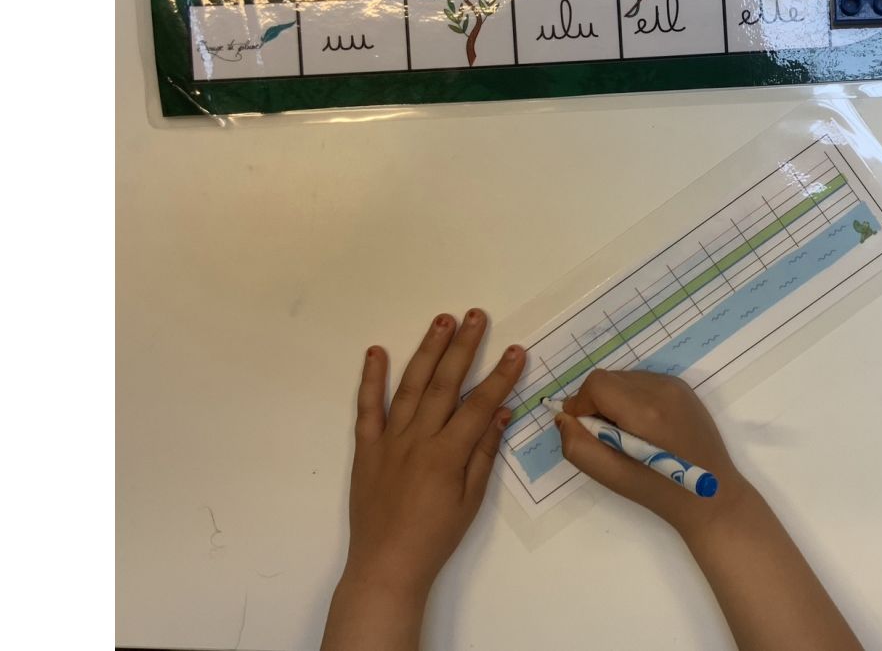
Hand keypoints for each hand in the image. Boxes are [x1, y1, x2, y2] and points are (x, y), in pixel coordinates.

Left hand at [322, 309, 526, 650]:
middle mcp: (418, 439)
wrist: (386, 565)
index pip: (479, 405)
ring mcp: (388, 440)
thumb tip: (501, 412)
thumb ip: (483, 454)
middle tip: (476, 315)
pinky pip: (367, 407)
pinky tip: (376, 352)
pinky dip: (371, 379)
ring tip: (441, 321)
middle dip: (463, 347)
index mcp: (447, 454)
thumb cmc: (435, 537)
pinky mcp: (365, 447)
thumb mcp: (471, 501)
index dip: (501, 376)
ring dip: (426, 350)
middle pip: (444, 384)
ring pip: (409, 386)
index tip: (517, 350)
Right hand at [558, 370, 863, 649]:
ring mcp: (676, 386)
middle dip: (596, 403)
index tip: (583, 430)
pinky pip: (644, 381)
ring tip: (624, 433)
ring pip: (625, 378)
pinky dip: (632, 398)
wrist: (712, 495)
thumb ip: (579, 446)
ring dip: (614, 399)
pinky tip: (642, 426)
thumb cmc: (659, 491)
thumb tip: (563, 417)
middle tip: (603, 436)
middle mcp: (662, 389)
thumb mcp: (612, 476)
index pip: (596, 384)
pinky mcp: (684, 389)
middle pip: (609, 379)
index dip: (581, 405)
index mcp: (645, 411)